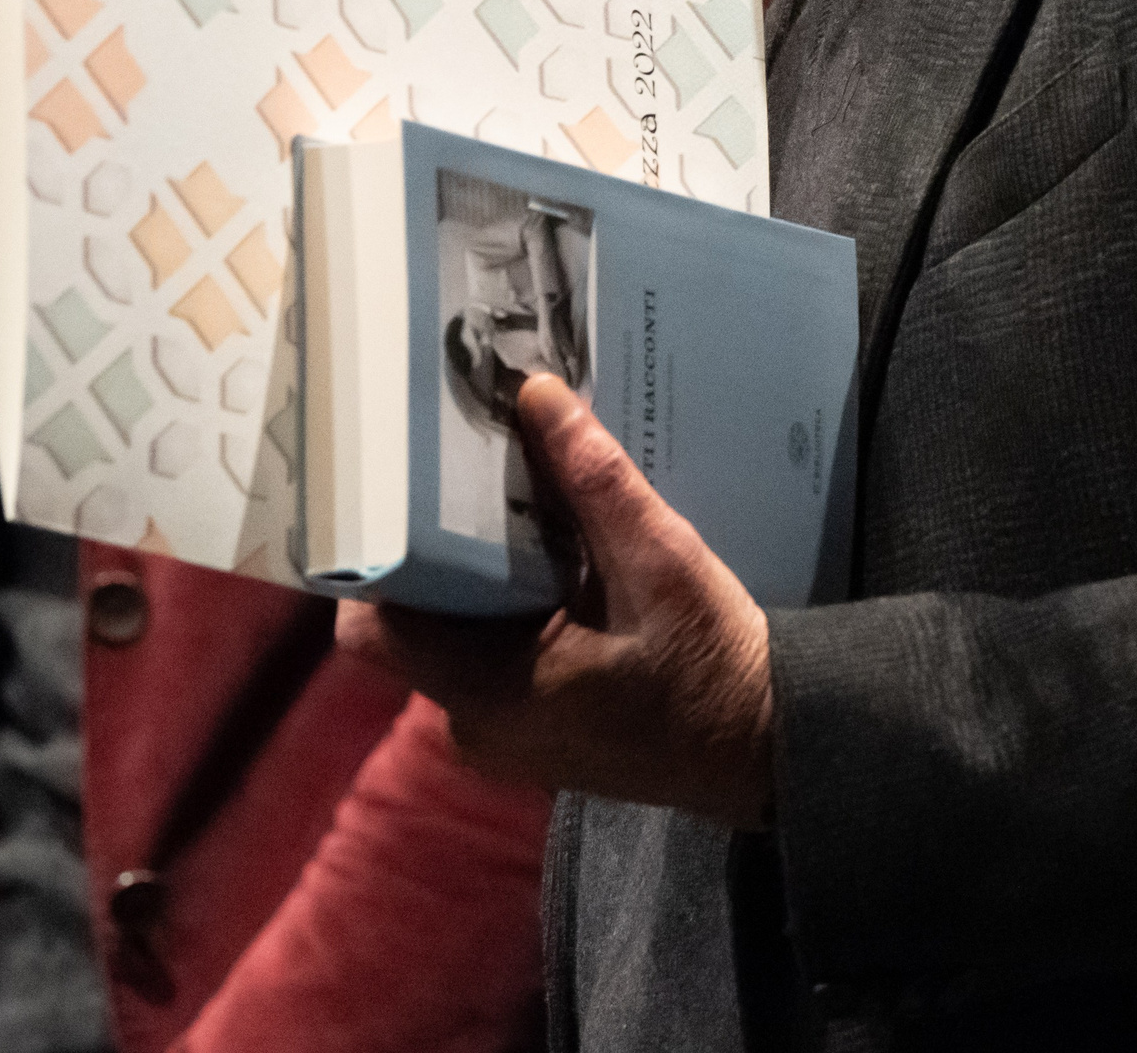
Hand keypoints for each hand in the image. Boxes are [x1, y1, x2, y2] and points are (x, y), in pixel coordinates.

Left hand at [336, 372, 775, 825]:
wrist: (766, 745)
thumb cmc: (710, 665)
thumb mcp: (661, 561)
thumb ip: (592, 480)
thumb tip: (535, 392)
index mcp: (489, 694)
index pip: (373, 627)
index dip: (370, 556)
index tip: (389, 485)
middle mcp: (474, 723)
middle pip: (409, 621)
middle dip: (427, 547)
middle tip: (448, 465)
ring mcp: (498, 731)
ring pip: (446, 635)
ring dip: (467, 573)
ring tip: (493, 491)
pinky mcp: (526, 725)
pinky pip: (482, 654)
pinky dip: (498, 603)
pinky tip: (536, 548)